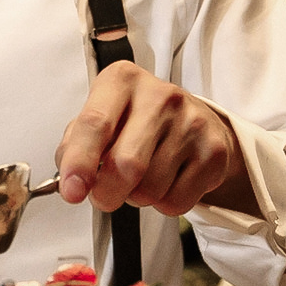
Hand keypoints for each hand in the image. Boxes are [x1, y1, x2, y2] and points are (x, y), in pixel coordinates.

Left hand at [54, 61, 256, 217]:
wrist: (192, 121)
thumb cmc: (134, 122)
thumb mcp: (100, 119)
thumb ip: (75, 146)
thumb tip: (71, 183)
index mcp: (121, 80)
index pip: (95, 124)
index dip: (80, 163)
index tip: (72, 192)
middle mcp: (160, 95)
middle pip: (126, 164)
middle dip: (107, 192)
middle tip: (104, 195)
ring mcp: (192, 122)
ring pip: (150, 189)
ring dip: (136, 197)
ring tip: (140, 179)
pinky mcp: (213, 151)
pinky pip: (176, 202)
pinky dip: (162, 204)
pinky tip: (166, 182)